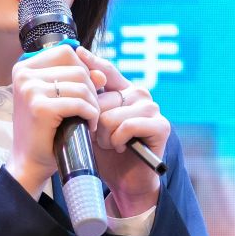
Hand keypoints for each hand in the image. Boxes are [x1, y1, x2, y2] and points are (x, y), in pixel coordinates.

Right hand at [7, 41, 98, 197]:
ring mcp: (30, 89)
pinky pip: (79, 103)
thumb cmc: (45, 131)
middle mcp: (23, 74)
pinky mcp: (40, 107)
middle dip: (92, 91)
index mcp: (24, 68)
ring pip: (81, 85)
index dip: (84, 70)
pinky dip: (91, 115)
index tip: (85, 93)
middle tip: (91, 111)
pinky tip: (89, 126)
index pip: (66, 53)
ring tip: (90, 120)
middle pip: (77, 68)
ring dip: (93, 105)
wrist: (30, 162)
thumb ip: (79, 81)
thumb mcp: (60, 100)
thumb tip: (101, 74)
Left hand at [73, 46, 168, 213]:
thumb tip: (74, 77)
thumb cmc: (107, 154)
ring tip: (112, 145)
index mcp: (123, 91)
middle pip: (102, 99)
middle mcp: (139, 95)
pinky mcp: (160, 125)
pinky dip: (119, 140)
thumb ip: (87, 104)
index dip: (92, 62)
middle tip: (102, 139)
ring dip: (106, 136)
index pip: (107, 70)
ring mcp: (152, 109)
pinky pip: (128, 126)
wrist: (125, 182)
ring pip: (112, 115)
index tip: (77, 52)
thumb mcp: (91, 125)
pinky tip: (122, 148)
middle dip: (94, 123)